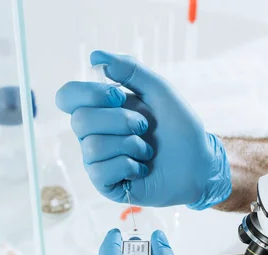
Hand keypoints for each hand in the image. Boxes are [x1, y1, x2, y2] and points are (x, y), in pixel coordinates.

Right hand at [55, 51, 230, 208]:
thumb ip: (130, 70)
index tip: (119, 95)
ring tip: (147, 150)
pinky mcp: (106, 184)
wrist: (199, 164)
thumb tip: (94, 57)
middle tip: (144, 126)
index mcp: (101, 109)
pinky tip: (142, 168)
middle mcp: (94, 134)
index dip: (89, 94)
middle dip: (120, 121)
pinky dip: (128, 166)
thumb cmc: (180, 128)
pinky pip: (100, 171)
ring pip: (92, 147)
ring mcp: (98, 160)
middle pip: (79, 121)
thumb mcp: (159, 91)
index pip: (68, 96)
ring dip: (129, 145)